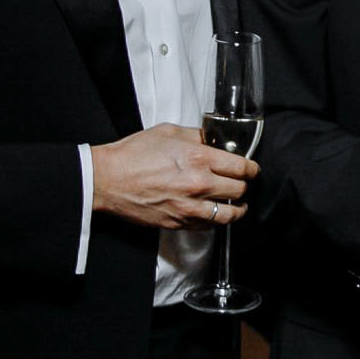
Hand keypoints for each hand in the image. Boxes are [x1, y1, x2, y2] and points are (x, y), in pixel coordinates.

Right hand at [90, 123, 256, 229]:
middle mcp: (198, 184)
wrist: (107, 179)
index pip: (242, 168)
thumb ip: (196, 136)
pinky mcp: (178, 222)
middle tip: (242, 184)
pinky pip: (207, 226)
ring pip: (228, 215)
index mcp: (199, 158)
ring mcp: (189, 206)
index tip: (252, 170)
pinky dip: (215, 221)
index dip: (252, 169)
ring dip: (236, 209)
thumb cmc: (133, 154)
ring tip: (237, 205)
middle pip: (239, 191)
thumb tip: (213, 141)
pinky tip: (214, 213)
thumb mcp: (168, 132)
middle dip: (244, 187)